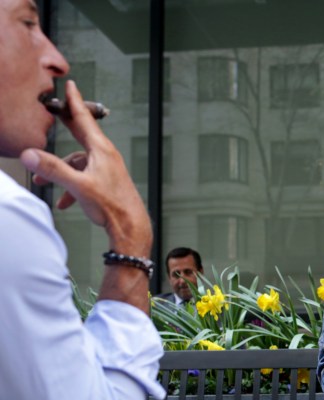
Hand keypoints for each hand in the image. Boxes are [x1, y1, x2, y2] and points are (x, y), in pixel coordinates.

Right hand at [20, 80, 150, 256]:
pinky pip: (84, 178)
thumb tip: (31, 155)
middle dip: (67, 124)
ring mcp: (107, 170)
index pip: (84, 119)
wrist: (131, 226)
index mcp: (101, 150)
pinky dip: (71, 187)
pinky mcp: (107, 183)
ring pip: (78, 162)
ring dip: (60, 170)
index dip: (74, 101)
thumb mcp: (78, 185)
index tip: (71, 86)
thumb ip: (53, 169)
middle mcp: (106, 156)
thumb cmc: (112, 205)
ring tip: (45, 182)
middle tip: (56, 111)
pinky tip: (64, 201)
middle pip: (81, 134)